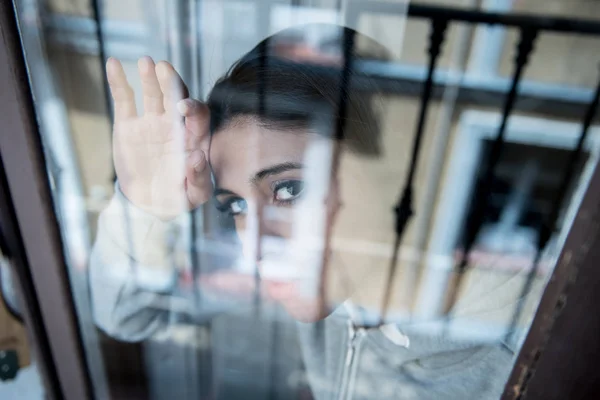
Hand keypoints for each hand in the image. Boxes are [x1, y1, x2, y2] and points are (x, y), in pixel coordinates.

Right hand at [107, 56, 211, 218]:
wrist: (148, 203)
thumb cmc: (177, 198)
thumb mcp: (192, 195)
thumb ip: (198, 179)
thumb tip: (198, 157)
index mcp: (194, 139)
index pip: (198, 116)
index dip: (193, 109)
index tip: (183, 107)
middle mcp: (175, 125)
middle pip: (177, 97)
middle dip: (172, 82)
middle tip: (164, 69)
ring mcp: (151, 122)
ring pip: (153, 94)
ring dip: (150, 77)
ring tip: (146, 62)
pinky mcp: (128, 125)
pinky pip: (124, 99)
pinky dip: (118, 82)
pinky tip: (113, 64)